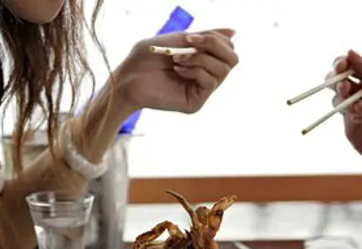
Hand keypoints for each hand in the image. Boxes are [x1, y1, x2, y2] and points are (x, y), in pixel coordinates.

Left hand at [116, 28, 238, 113]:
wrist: (127, 78)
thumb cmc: (146, 58)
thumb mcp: (178, 40)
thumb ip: (204, 36)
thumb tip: (234, 32)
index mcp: (202, 60)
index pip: (227, 48)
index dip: (216, 38)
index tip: (191, 36)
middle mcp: (205, 76)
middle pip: (233, 59)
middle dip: (213, 45)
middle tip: (190, 42)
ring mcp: (201, 91)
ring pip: (223, 69)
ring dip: (200, 58)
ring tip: (178, 59)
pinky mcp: (195, 103)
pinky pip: (210, 82)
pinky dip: (195, 70)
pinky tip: (177, 71)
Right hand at [328, 50, 361, 183]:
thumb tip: (350, 53)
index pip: (353, 64)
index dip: (343, 62)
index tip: (342, 64)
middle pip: (338, 79)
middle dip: (335, 79)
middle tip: (343, 84)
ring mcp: (357, 112)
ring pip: (337, 98)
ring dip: (345, 97)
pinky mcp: (353, 130)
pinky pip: (344, 116)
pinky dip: (354, 113)